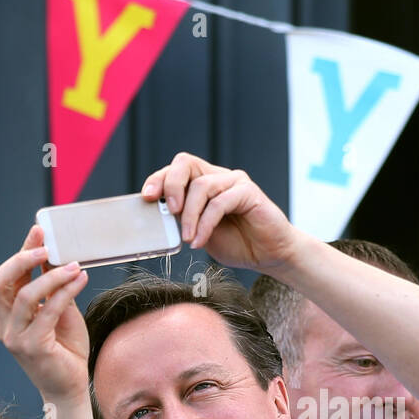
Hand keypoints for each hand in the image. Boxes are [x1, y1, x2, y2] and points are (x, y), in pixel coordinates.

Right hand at [0, 225, 89, 401]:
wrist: (71, 388)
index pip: (5, 278)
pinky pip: (47, 312)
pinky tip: (80, 280)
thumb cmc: (65, 350)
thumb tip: (56, 257)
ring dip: (52, 276)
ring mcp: (14, 338)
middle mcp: (4, 326)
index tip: (38, 231)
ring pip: (25, 296)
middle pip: (0, 283)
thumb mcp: (59, 312)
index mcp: (5, 316)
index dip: (20, 253)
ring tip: (74, 266)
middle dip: (23, 259)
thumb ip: (54, 289)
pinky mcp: (32, 347)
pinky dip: (65, 292)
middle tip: (47, 245)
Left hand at [141, 153, 299, 271]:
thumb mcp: (201, 233)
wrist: (271, 255)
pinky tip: (201, 240)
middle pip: (186, 163)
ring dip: (189, 215)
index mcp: (205, 183)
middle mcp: (219, 177)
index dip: (159, 179)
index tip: (147, 196)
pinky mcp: (248, 192)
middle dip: (171, 184)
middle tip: (169, 210)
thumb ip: (185, 220)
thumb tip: (163, 214)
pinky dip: (205, 223)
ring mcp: (234, 182)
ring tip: (189, 238)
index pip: (177, 169)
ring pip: (201, 186)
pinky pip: (219, 203)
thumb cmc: (238, 244)